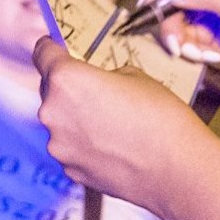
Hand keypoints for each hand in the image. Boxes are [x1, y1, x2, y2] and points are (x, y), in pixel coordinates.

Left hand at [34, 39, 219, 219]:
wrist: (177, 169)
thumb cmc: (161, 116)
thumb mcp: (134, 76)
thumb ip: (104, 76)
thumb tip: (96, 83)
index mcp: (66, 78)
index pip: (42, 53)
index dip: (51, 49)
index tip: (57, 50)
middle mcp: (52, 111)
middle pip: (50, 90)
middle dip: (69, 87)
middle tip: (97, 90)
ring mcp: (59, 145)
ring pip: (60, 121)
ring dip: (76, 118)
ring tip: (111, 124)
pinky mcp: (70, 170)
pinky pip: (71, 148)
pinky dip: (85, 144)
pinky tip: (113, 146)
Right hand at [138, 0, 219, 91]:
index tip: (153, 5)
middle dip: (169, 21)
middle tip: (174, 42)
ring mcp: (210, 13)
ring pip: (175, 21)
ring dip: (179, 40)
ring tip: (197, 53)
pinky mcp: (209, 35)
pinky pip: (185, 39)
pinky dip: (190, 51)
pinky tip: (210, 57)